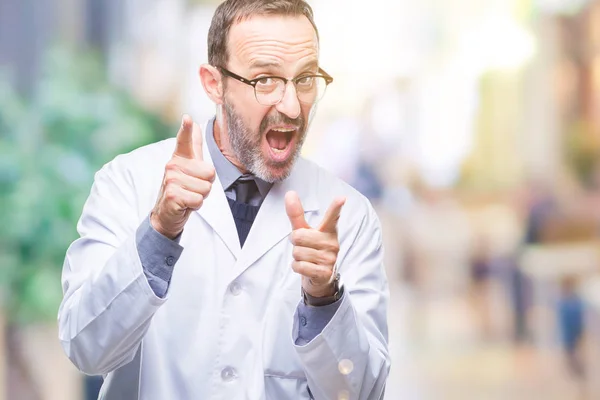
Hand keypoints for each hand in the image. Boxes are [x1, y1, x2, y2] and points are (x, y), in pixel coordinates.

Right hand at [151, 115, 215, 238]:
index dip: (187, 130)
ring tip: (188, 196)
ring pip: (206, 188)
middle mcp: (173, 165)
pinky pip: (199, 200)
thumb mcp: (189, 167)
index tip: (187, 118)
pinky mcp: (173, 194)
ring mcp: (171, 179)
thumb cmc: (182, 189)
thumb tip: (196, 124)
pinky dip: (196, 205)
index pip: (184, 140)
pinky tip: (185, 204)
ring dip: (201, 196)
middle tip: (192, 189)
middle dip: (206, 185)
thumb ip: (194, 147)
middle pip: (210, 173)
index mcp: (179, 157)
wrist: (166, 214)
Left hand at [285, 191, 345, 297]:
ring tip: (307, 258)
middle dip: (295, 243)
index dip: (336, 207)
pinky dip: (297, 267)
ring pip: (297, 252)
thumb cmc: (311, 248)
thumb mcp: (304, 230)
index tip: (342, 198)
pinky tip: (306, 267)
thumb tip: (290, 193)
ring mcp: (330, 258)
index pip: (332, 217)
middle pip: (298, 236)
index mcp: (328, 230)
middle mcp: (332, 243)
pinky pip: (299, 266)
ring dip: (296, 257)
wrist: (320, 276)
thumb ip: (297, 213)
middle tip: (304, 247)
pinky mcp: (324, 272)